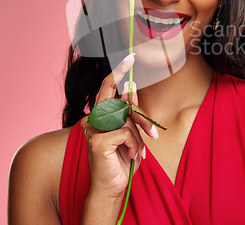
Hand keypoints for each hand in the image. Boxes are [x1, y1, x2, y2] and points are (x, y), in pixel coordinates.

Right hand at [80, 53, 157, 198]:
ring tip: (137, 151)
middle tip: (152, 133)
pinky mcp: (97, 141)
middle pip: (121, 101)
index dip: (119, 71)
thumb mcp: (130, 133)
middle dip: (140, 116)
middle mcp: (93, 118)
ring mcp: (92, 129)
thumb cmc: (122, 159)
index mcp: (100, 114)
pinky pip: (125, 132)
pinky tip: (130, 155)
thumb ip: (129, 111)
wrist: (113, 186)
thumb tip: (132, 86)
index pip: (107, 86)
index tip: (131, 56)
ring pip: (126, 119)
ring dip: (138, 137)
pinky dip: (133, 145)